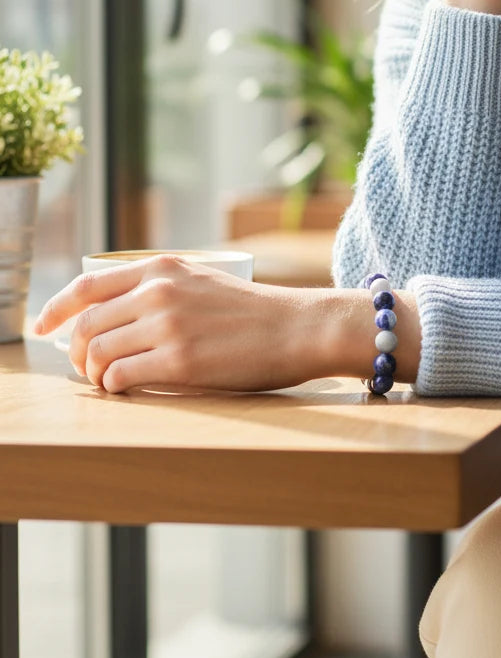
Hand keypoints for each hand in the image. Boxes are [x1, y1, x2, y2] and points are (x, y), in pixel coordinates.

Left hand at [33, 255, 334, 393]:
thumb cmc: (257, 312)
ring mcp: (168, 326)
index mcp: (164, 269)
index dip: (56, 309)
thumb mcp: (204, 282)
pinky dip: (113, 386)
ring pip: (97, 353)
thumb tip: (115, 318)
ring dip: (93, 373)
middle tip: (84, 368)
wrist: (299, 327)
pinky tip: (125, 388)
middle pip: (87, 325)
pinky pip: (120, 377)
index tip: (44, 326)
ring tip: (107, 381)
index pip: (87, 286)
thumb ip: (162, 289)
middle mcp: (159, 293)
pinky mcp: (179, 362)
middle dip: (75, 351)